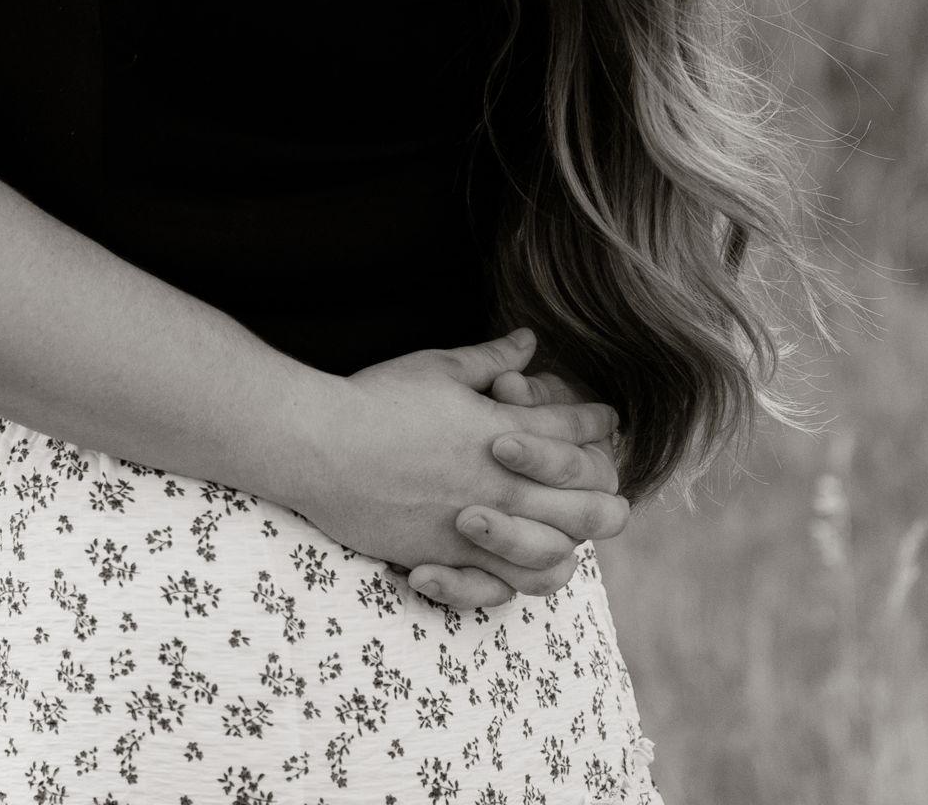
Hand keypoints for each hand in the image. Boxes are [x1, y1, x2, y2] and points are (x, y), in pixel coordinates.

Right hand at [286, 330, 624, 602]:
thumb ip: (490, 360)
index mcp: (504, 431)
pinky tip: (519, 567)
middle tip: (605, 484)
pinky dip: (519, 581)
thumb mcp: (437, 368)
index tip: (605, 419)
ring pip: (559, 557)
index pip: (575, 432)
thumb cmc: (375, 399)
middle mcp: (502, 485)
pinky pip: (503, 589)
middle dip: (607, 493)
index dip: (596, 423)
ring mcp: (478, 530)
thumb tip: (529, 340)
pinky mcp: (448, 559)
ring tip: (568, 532)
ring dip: (572, 543)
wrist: (321, 447)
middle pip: (590, 505)